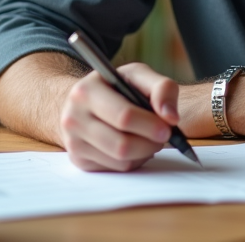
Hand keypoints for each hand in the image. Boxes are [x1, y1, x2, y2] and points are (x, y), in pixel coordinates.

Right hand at [58, 62, 180, 171]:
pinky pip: (115, 169)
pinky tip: (134, 146)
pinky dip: (132, 160)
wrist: (84, 101)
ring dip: (144, 153)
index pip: (124, 116)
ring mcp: (73, 142)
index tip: (168, 127)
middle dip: (150, 143)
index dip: (151, 125)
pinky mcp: (78, 160)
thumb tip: (171, 117)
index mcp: (86, 91)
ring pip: (121, 160)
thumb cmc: (116, 86)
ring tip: (149, 138)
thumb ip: (161, 88)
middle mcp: (73, 118)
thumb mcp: (138, 75)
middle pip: (122, 145)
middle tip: (163, 136)